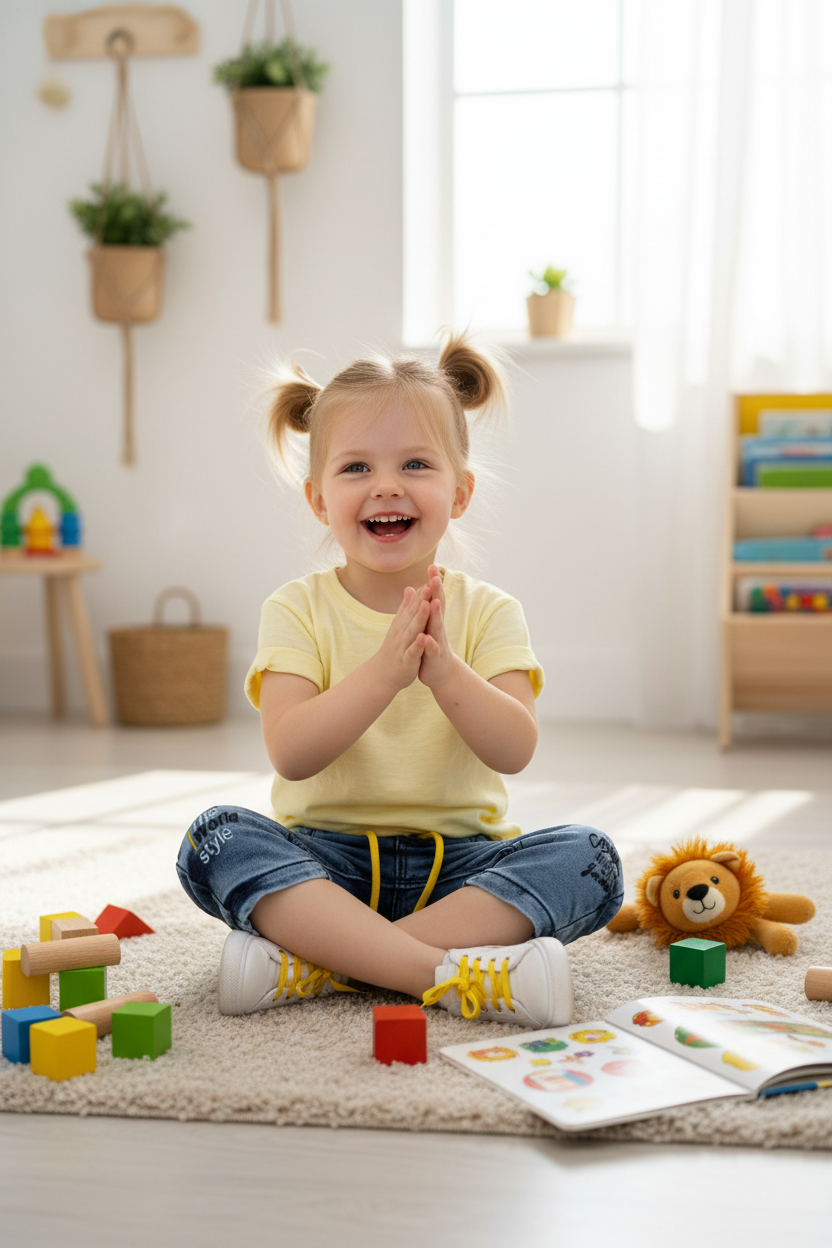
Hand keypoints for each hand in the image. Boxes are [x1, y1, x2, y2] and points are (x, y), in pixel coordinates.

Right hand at [372, 584, 431, 692]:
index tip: (429, 577)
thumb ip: (406, 607)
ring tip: (426, 605)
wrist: (382, 674)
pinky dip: (418, 644)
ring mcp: (403, 646)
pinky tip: (423, 637)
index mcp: (403, 623)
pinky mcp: (406, 660)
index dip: (421, 592)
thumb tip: (410, 587)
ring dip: (419, 618)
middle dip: (421, 600)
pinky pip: (413, 651)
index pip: (413, 605)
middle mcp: (402, 632)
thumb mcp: (400, 625)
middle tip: (429, 585)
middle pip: (412, 614)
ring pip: (412, 630)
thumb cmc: (394, 648)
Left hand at [418, 565, 457, 689]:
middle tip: (435, 576)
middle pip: (438, 607)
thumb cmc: (432, 647)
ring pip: (437, 626)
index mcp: (434, 620)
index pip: (434, 597)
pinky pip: (431, 649)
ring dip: (436, 614)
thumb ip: (426, 607)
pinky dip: (429, 643)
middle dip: (437, 592)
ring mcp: (438, 641)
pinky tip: (425, 637)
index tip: (431, 565)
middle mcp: (438, 628)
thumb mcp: (428, 625)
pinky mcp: (434, 656)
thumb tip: (422, 587)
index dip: (433, 582)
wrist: (441, 673)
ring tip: (434, 602)